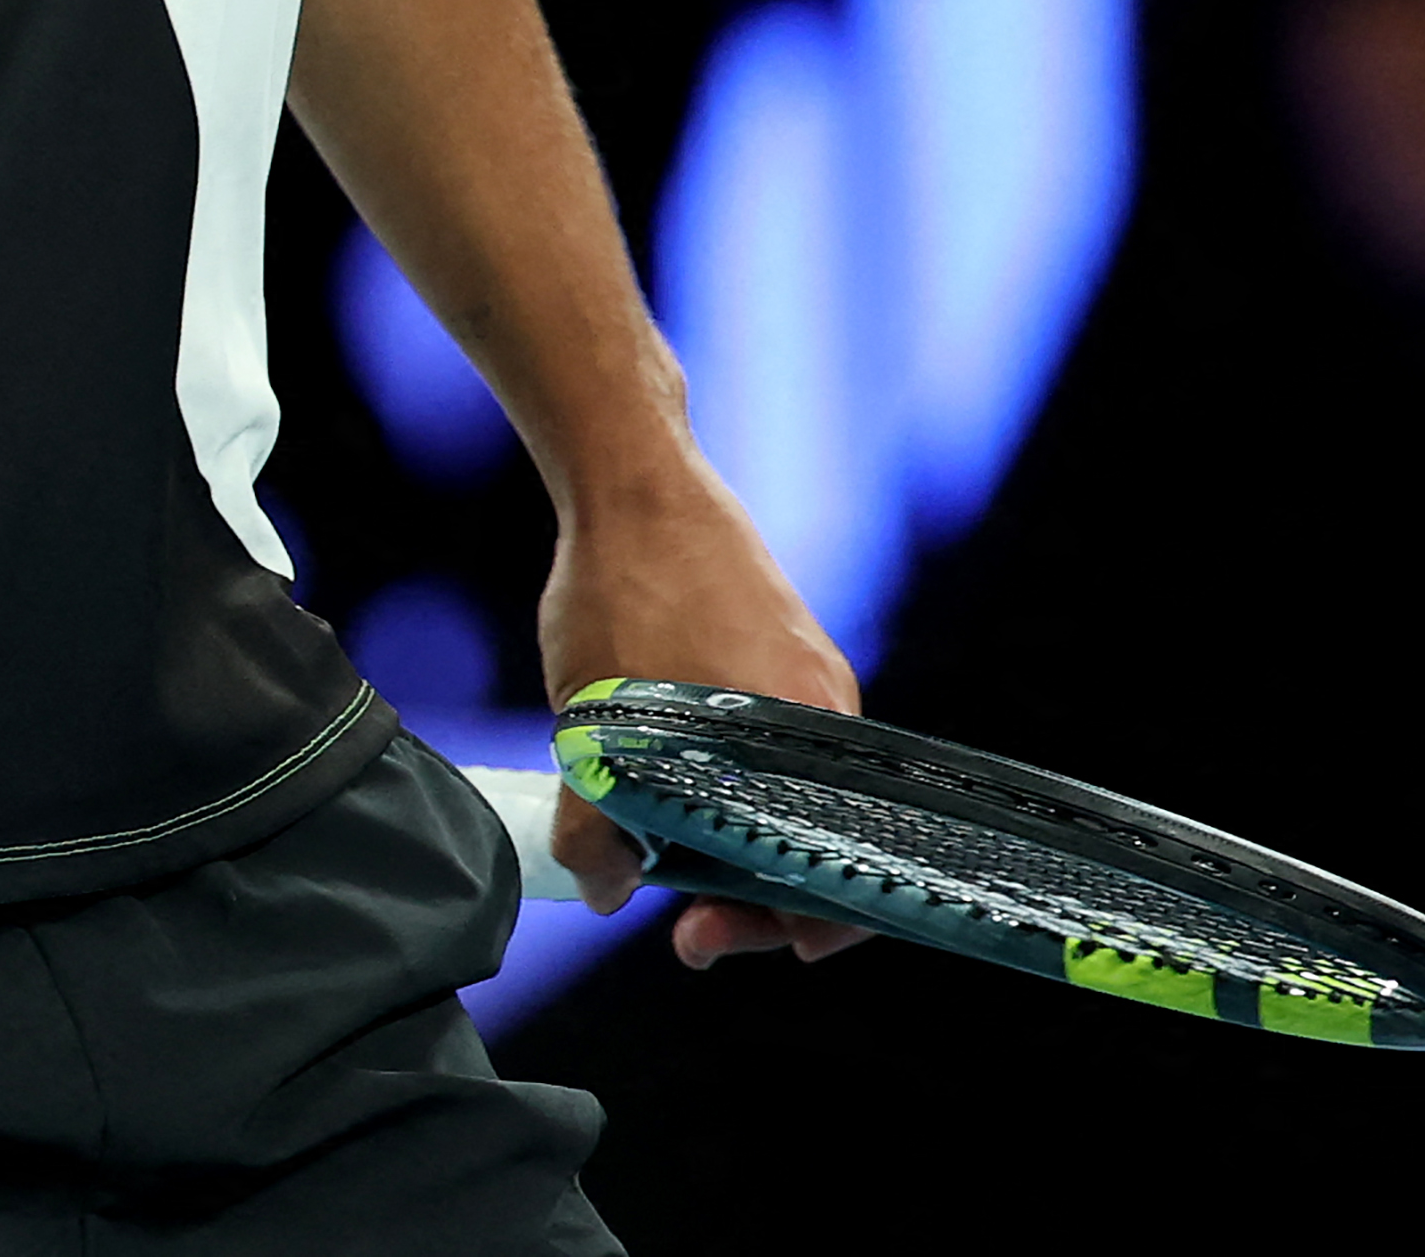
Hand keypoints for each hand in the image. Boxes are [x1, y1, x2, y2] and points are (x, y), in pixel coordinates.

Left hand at [530, 464, 868, 967]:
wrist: (636, 482)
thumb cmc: (618, 593)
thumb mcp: (589, 726)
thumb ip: (599, 828)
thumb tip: (611, 895)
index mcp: (801, 742)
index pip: (836, 875)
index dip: (790, 927)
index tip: (720, 942)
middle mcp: (827, 721)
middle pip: (820, 850)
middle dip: (754, 901)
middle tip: (685, 930)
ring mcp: (814, 689)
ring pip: (798, 804)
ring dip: (741, 847)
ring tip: (669, 863)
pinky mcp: (792, 659)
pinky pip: (782, 755)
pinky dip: (741, 790)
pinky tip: (682, 797)